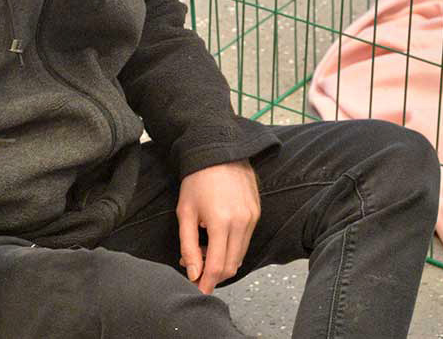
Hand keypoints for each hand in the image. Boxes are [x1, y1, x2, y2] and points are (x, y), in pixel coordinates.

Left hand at [176, 159, 259, 293]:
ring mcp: (252, 218)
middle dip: (214, 275)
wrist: (219, 151)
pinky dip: (232, 247)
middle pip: (231, 265)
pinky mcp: (257, 213)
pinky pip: (246, 240)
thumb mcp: (185, 212)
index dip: (207, 283)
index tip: (198, 291)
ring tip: (204, 250)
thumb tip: (193, 272)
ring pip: (240, 255)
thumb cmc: (197, 179)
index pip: (217, 266)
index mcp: (221, 223)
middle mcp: (242, 222)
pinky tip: (217, 237)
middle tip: (197, 269)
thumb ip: (188, 246)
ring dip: (223, 261)